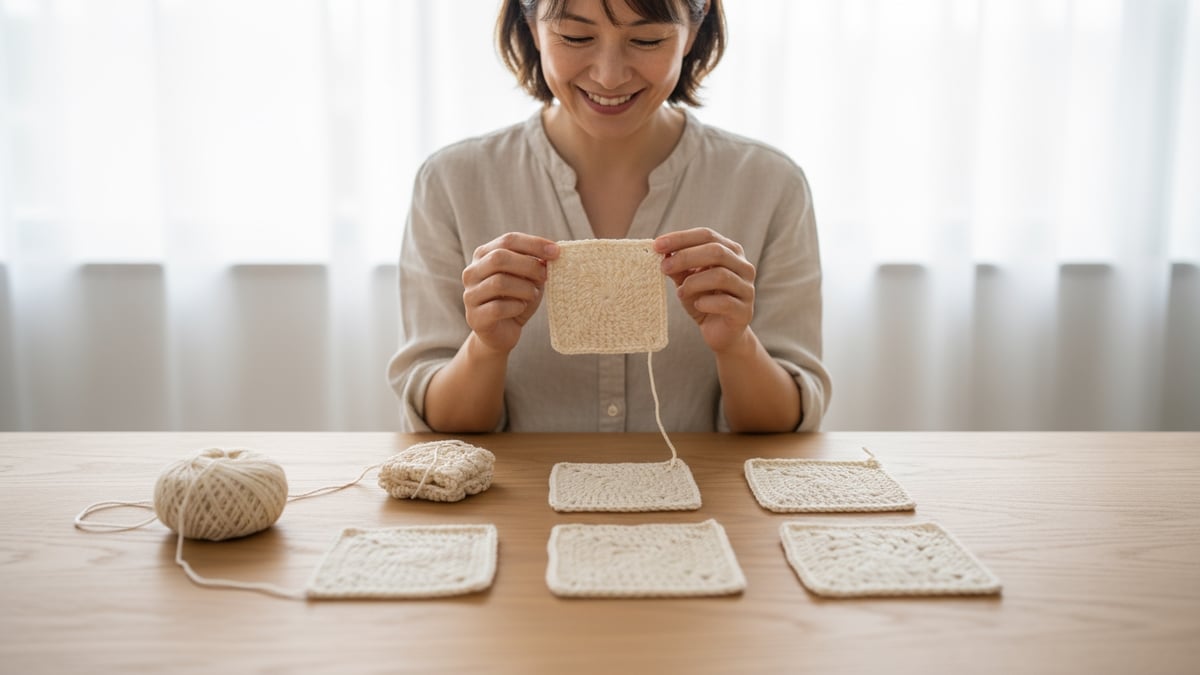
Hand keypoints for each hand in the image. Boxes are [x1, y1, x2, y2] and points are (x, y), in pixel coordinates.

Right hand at [462, 233, 559, 354]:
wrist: (502, 333)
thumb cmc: (517, 300)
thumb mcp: (529, 279)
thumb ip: (536, 264)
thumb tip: (551, 252)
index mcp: (484, 255)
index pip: (508, 240)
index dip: (534, 244)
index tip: (556, 252)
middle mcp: (472, 272)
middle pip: (499, 258)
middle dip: (529, 266)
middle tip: (545, 276)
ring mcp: (470, 295)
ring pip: (499, 283)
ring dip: (524, 289)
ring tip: (532, 295)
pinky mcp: (475, 317)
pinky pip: (498, 308)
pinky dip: (516, 307)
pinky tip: (521, 308)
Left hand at [654, 227, 755, 352]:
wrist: (720, 333)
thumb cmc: (704, 300)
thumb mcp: (687, 280)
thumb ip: (678, 266)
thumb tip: (662, 252)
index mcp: (730, 252)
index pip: (706, 235)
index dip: (681, 238)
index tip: (657, 245)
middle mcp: (743, 266)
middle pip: (716, 251)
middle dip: (686, 257)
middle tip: (664, 267)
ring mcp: (747, 288)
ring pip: (721, 275)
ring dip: (693, 282)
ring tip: (680, 292)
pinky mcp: (744, 311)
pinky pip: (725, 302)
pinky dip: (705, 302)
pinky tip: (697, 305)